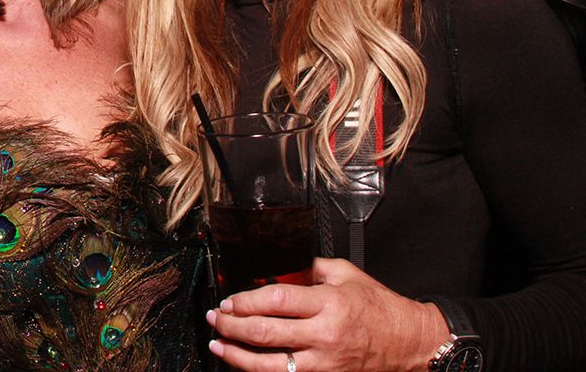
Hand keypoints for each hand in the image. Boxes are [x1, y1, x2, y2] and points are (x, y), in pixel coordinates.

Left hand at [206, 258, 449, 371]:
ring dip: (238, 355)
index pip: (276, 300)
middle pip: (266, 332)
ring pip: (270, 364)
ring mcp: (324, 362)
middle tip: (216, 318)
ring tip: (220, 344)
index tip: (229, 300)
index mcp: (328, 303)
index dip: (246, 301)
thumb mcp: (346, 275)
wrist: (410, 342)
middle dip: (233, 326)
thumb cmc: (380, 308)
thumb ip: (311, 268)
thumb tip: (280, 265)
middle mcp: (324, 335)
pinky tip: (246, 365)